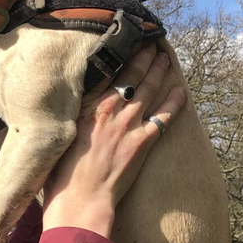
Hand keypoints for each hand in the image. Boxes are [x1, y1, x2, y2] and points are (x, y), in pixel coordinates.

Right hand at [42, 45, 186, 236]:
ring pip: (148, 90)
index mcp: (86, 109)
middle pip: (130, 77)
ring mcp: (127, 126)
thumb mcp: (60, 139)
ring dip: (158, 72)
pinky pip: (164, 117)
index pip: (106, 75)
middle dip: (143, 58)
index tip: (125, 43)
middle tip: (151, 44)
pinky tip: (181, 91)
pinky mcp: (142, 143)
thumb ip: (70, 120)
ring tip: (165, 58)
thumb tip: (68, 109)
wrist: (80, 200)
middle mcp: (108, 112)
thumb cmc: (63, 176)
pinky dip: (174, 103)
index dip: (119, 57)